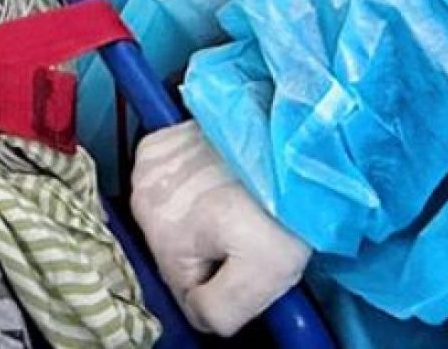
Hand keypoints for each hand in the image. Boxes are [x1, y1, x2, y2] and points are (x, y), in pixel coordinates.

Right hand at [131, 123, 310, 336]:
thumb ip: (219, 310)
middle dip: (211, 247)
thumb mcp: (265, 274)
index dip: (222, 281)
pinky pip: (177, 179)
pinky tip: (232, 173)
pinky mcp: (167, 136)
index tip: (249, 254)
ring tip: (245, 196)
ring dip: (206, 213)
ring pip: (177, 215)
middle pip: (176, 248)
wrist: (304, 138)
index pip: (183, 287)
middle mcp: (144, 190)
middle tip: (250, 225)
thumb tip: (200, 310)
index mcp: (161, 232)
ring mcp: (154, 159)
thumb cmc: (287, 204)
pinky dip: (202, 180)